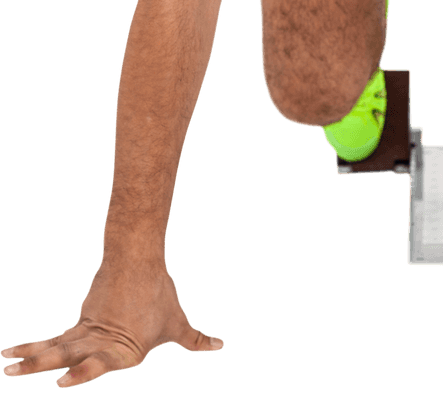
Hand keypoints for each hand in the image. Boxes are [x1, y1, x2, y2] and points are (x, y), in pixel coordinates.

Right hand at [2, 258, 222, 387]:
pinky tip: (10, 352)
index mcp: (125, 351)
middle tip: (14, 373)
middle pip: (68, 354)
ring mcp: (87, 331)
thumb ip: (196, 340)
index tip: (61, 382)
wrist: (138, 259)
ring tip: (5, 366)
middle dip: (41, 365)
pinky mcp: (81, 322)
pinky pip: (54, 339)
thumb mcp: (179, 324)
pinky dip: (33, 345)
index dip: (82, 374)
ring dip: (30, 356)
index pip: (99, 364)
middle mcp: (101, 342)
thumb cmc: (160, 296)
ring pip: (55, 347)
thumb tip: (222, 345)